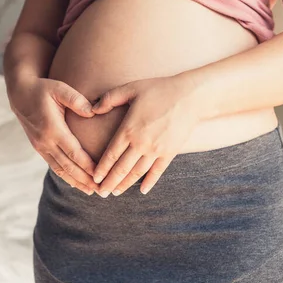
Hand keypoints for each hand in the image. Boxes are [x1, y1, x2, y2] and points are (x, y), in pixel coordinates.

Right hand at [7, 76, 98, 194]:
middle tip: (101, 190)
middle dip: (85, 179)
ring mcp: (41, 146)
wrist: (20, 94)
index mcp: (52, 128)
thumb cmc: (43, 89)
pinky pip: (54, 166)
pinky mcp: (39, 148)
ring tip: (91, 192)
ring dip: (76, 182)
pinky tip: (77, 183)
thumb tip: (93, 111)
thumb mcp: (59, 88)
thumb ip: (76, 99)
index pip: (73, 152)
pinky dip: (66, 176)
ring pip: (60, 169)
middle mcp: (46, 141)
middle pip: (68, 166)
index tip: (101, 175)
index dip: (87, 165)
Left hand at [90, 75, 200, 196]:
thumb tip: (92, 109)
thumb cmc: (159, 89)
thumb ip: (109, 99)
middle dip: (110, 182)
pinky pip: (157, 172)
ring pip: (137, 173)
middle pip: (121, 168)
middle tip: (101, 193)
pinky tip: (142, 190)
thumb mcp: (131, 88)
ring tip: (116, 193)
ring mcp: (156, 150)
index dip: (101, 169)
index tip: (94, 178)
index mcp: (128, 129)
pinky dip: (149, 182)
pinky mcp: (170, 153)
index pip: (111, 155)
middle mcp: (141, 143)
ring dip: (125, 184)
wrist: (190, 96)